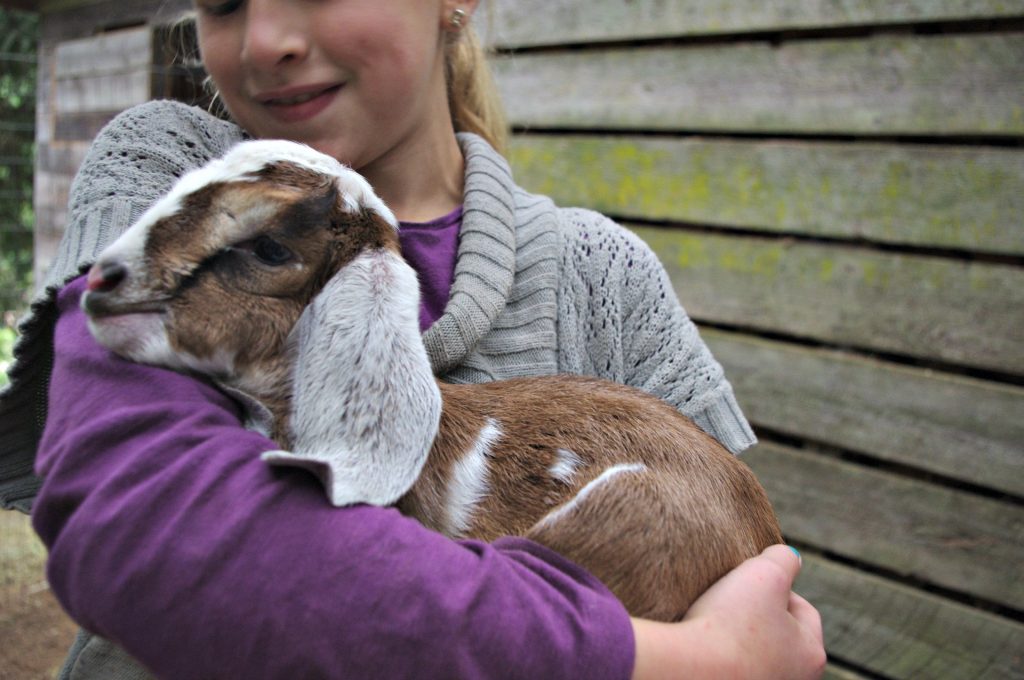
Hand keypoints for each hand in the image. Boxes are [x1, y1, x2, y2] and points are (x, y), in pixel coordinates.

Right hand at [631, 545, 825, 678]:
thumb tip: (790, 557)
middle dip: (759, 614)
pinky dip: (722, 655)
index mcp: (812, 654)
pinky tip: (704, 644)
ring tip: (716, 621)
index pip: (803, 610)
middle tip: (733, 600)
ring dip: (741, 637)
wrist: (689, 670)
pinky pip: (733, 668)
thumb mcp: (764, 573)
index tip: (748, 581)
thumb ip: (783, 558)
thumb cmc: (730, 622)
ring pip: (757, 653)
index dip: (776, 587)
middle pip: (780, 634)